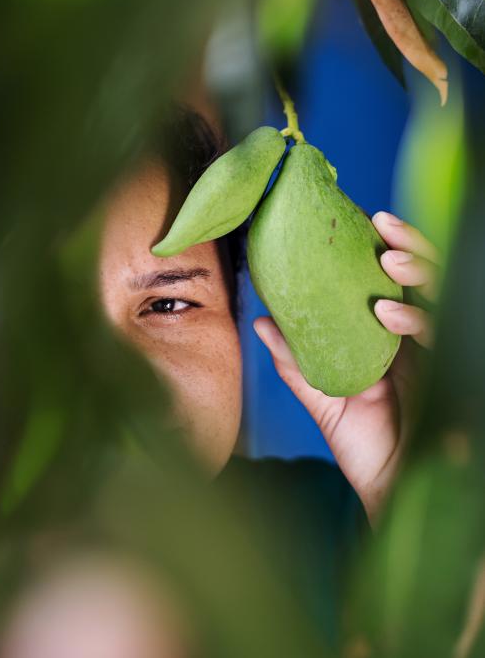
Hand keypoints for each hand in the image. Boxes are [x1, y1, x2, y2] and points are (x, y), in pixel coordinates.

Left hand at [254, 211, 438, 526]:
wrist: (388, 486)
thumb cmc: (361, 442)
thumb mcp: (322, 394)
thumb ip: (296, 359)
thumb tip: (262, 321)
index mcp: (388, 333)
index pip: (393, 278)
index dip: (382, 246)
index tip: (362, 218)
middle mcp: (415, 336)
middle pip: (423, 276)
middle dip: (408, 244)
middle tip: (383, 222)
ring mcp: (432, 352)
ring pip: (438, 295)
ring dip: (416, 269)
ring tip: (388, 258)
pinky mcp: (443, 373)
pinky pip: (437, 336)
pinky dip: (413, 319)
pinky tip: (387, 313)